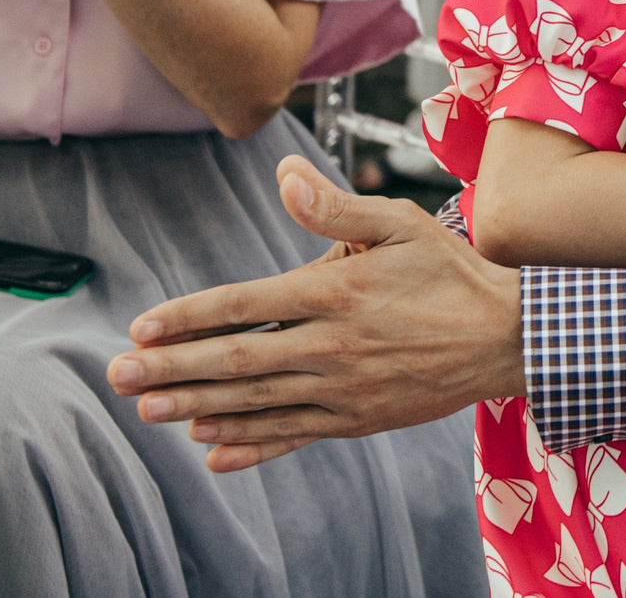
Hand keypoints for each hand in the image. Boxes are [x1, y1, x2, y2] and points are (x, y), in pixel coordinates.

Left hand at [110, 155, 523, 472]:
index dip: (190, 318)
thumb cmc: (451, 273)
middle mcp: (333, 346)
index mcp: (337, 293)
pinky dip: (249, 446)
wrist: (506, 338)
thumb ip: (335, 206)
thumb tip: (284, 174)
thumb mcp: (400, 223)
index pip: (245, 306)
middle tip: (119, 377)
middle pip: (237, 361)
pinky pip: (293, 435)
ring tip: (149, 411)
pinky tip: (211, 451)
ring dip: (196, 409)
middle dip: (172, 370)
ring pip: (257, 403)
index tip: (144, 326)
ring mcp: (344, 389)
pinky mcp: (358, 419)